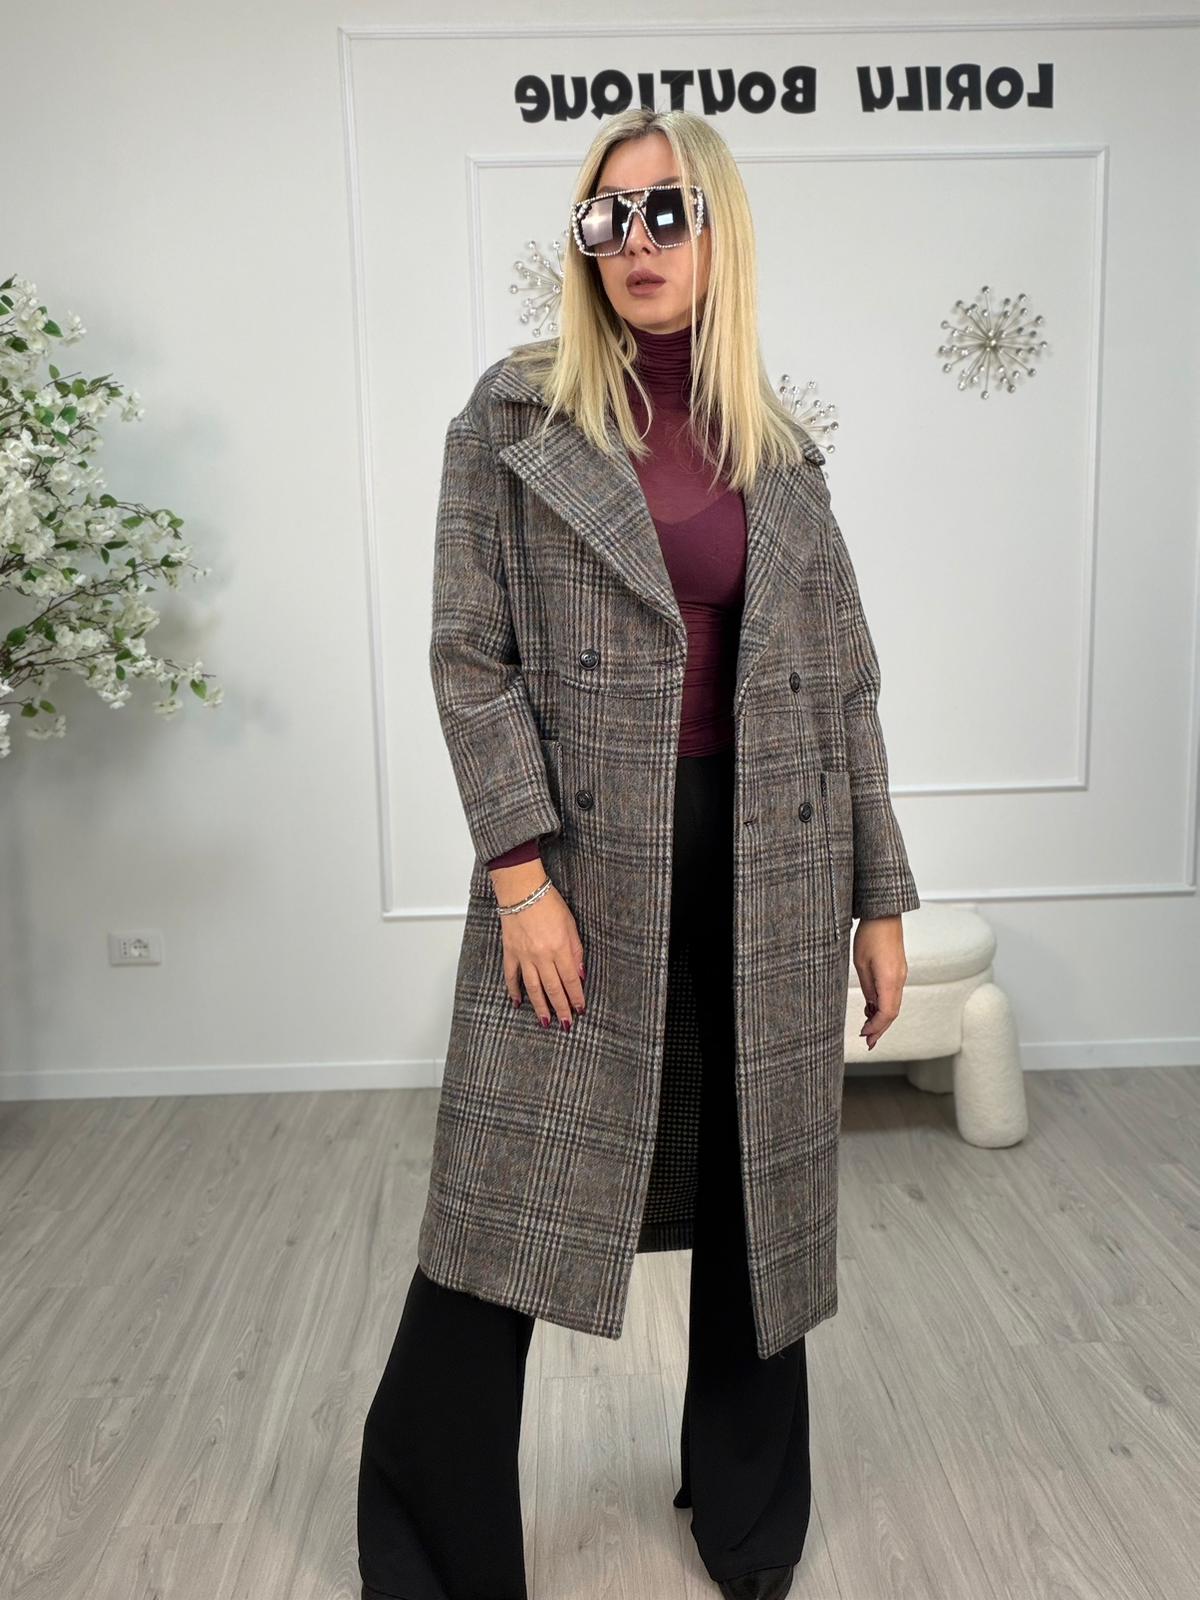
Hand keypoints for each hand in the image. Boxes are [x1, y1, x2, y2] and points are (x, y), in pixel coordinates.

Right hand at [490, 859, 585, 1029]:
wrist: (521, 890)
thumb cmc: (548, 902)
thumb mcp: (571, 924)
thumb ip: (576, 951)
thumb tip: (580, 974)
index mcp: (559, 948)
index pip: (570, 980)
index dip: (576, 997)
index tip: (580, 1009)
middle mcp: (541, 956)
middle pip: (553, 988)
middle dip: (561, 1008)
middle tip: (566, 1023)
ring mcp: (524, 956)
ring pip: (533, 987)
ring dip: (540, 1006)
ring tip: (545, 1021)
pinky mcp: (510, 952)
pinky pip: (512, 976)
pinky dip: (514, 990)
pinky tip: (517, 1002)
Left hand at [851, 914, 907, 1049]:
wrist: (883, 915)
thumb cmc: (870, 935)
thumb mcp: (860, 963)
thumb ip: (867, 987)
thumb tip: (871, 1006)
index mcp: (890, 979)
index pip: (887, 1012)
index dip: (876, 1027)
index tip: (863, 1035)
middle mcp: (899, 979)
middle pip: (893, 1012)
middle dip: (880, 1029)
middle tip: (868, 1043)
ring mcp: (900, 975)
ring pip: (894, 1004)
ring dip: (882, 1019)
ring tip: (868, 1030)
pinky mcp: (898, 971)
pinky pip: (893, 994)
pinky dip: (884, 1006)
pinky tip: (871, 1009)